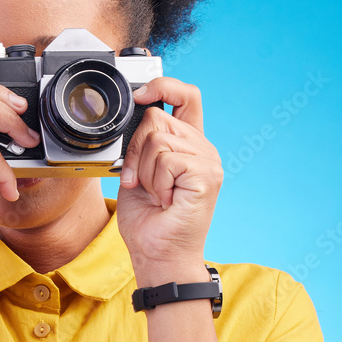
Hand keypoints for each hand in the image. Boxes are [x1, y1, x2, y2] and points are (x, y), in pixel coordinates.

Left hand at [117, 77, 222, 283]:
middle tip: (140, 181)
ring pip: (157, 139)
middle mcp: (202, 148)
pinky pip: (166, 160)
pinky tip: (165, 200)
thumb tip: (134, 115)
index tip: (141, 94)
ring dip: (145, 171)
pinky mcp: (207, 174)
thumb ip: (142, 143)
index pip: (186, 96)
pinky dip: (155, 182)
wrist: (157, 255)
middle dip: (136, 150)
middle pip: (157, 118)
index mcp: (188, 144)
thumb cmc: (148, 221)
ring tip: (156, 194)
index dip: (163, 86)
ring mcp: (208, 161)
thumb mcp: (137, 172)